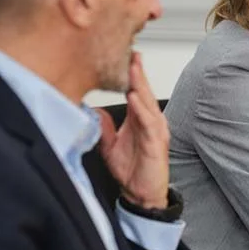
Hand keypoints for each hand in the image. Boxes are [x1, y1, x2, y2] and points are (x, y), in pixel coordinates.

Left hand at [95, 52, 168, 208]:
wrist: (140, 194)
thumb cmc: (132, 170)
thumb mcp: (110, 145)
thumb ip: (103, 127)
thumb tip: (92, 112)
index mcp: (139, 120)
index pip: (136, 92)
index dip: (133, 75)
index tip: (127, 57)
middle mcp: (150, 122)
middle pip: (144, 92)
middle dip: (138, 73)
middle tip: (132, 55)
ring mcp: (155, 131)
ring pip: (148, 104)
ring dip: (141, 87)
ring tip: (133, 71)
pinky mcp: (156, 144)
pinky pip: (150, 124)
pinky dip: (142, 111)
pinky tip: (134, 99)